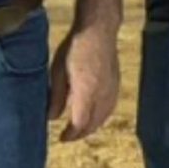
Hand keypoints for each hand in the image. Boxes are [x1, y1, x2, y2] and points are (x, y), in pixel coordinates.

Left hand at [49, 24, 120, 141]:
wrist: (98, 30)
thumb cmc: (74, 47)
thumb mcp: (58, 71)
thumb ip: (55, 96)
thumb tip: (52, 118)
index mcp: (86, 91)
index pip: (80, 123)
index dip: (71, 135)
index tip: (61, 138)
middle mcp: (102, 94)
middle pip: (93, 124)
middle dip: (80, 134)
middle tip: (68, 136)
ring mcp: (112, 90)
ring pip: (103, 117)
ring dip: (91, 127)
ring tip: (79, 129)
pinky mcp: (116, 84)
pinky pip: (110, 108)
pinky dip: (101, 117)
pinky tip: (94, 116)